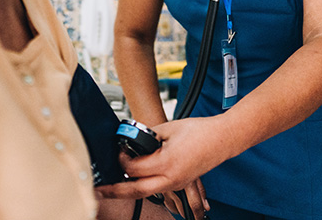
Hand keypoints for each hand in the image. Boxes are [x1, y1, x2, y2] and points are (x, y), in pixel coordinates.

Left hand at [97, 118, 223, 218]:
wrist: (223, 138)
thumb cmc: (199, 131)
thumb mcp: (168, 128)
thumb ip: (148, 135)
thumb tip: (134, 139)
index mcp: (166, 163)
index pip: (133, 168)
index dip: (122, 159)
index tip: (120, 149)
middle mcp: (171, 178)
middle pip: (136, 190)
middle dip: (115, 192)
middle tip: (98, 191)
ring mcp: (177, 183)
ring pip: (147, 193)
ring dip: (129, 191)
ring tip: (112, 189)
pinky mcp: (181, 182)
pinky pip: (158, 190)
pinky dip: (144, 188)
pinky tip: (135, 184)